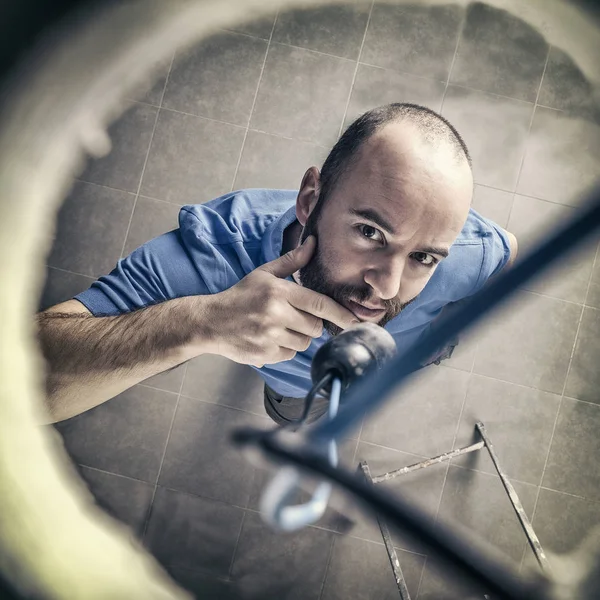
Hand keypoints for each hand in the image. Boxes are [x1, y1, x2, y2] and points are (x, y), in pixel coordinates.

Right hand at [203, 235, 359, 366]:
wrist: (211, 322)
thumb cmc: (240, 296)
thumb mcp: (264, 274)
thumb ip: (292, 261)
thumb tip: (314, 243)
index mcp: (278, 292)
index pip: (319, 304)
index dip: (340, 314)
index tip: (355, 321)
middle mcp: (275, 315)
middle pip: (315, 326)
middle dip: (313, 323)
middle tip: (297, 317)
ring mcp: (270, 337)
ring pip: (304, 342)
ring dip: (300, 337)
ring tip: (281, 327)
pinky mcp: (265, 354)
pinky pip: (290, 354)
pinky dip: (286, 348)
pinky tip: (272, 338)